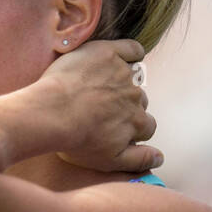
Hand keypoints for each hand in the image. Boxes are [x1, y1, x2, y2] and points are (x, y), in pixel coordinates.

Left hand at [34, 39, 160, 172]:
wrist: (51, 112)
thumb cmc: (75, 140)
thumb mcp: (109, 161)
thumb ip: (139, 161)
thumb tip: (160, 158)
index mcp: (137, 122)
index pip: (146, 126)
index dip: (132, 129)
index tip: (115, 128)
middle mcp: (135, 97)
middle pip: (138, 101)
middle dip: (124, 106)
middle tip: (99, 108)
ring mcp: (123, 74)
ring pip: (132, 77)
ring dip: (120, 82)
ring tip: (97, 88)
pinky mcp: (108, 54)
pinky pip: (132, 49)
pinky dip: (132, 52)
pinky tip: (122, 57)